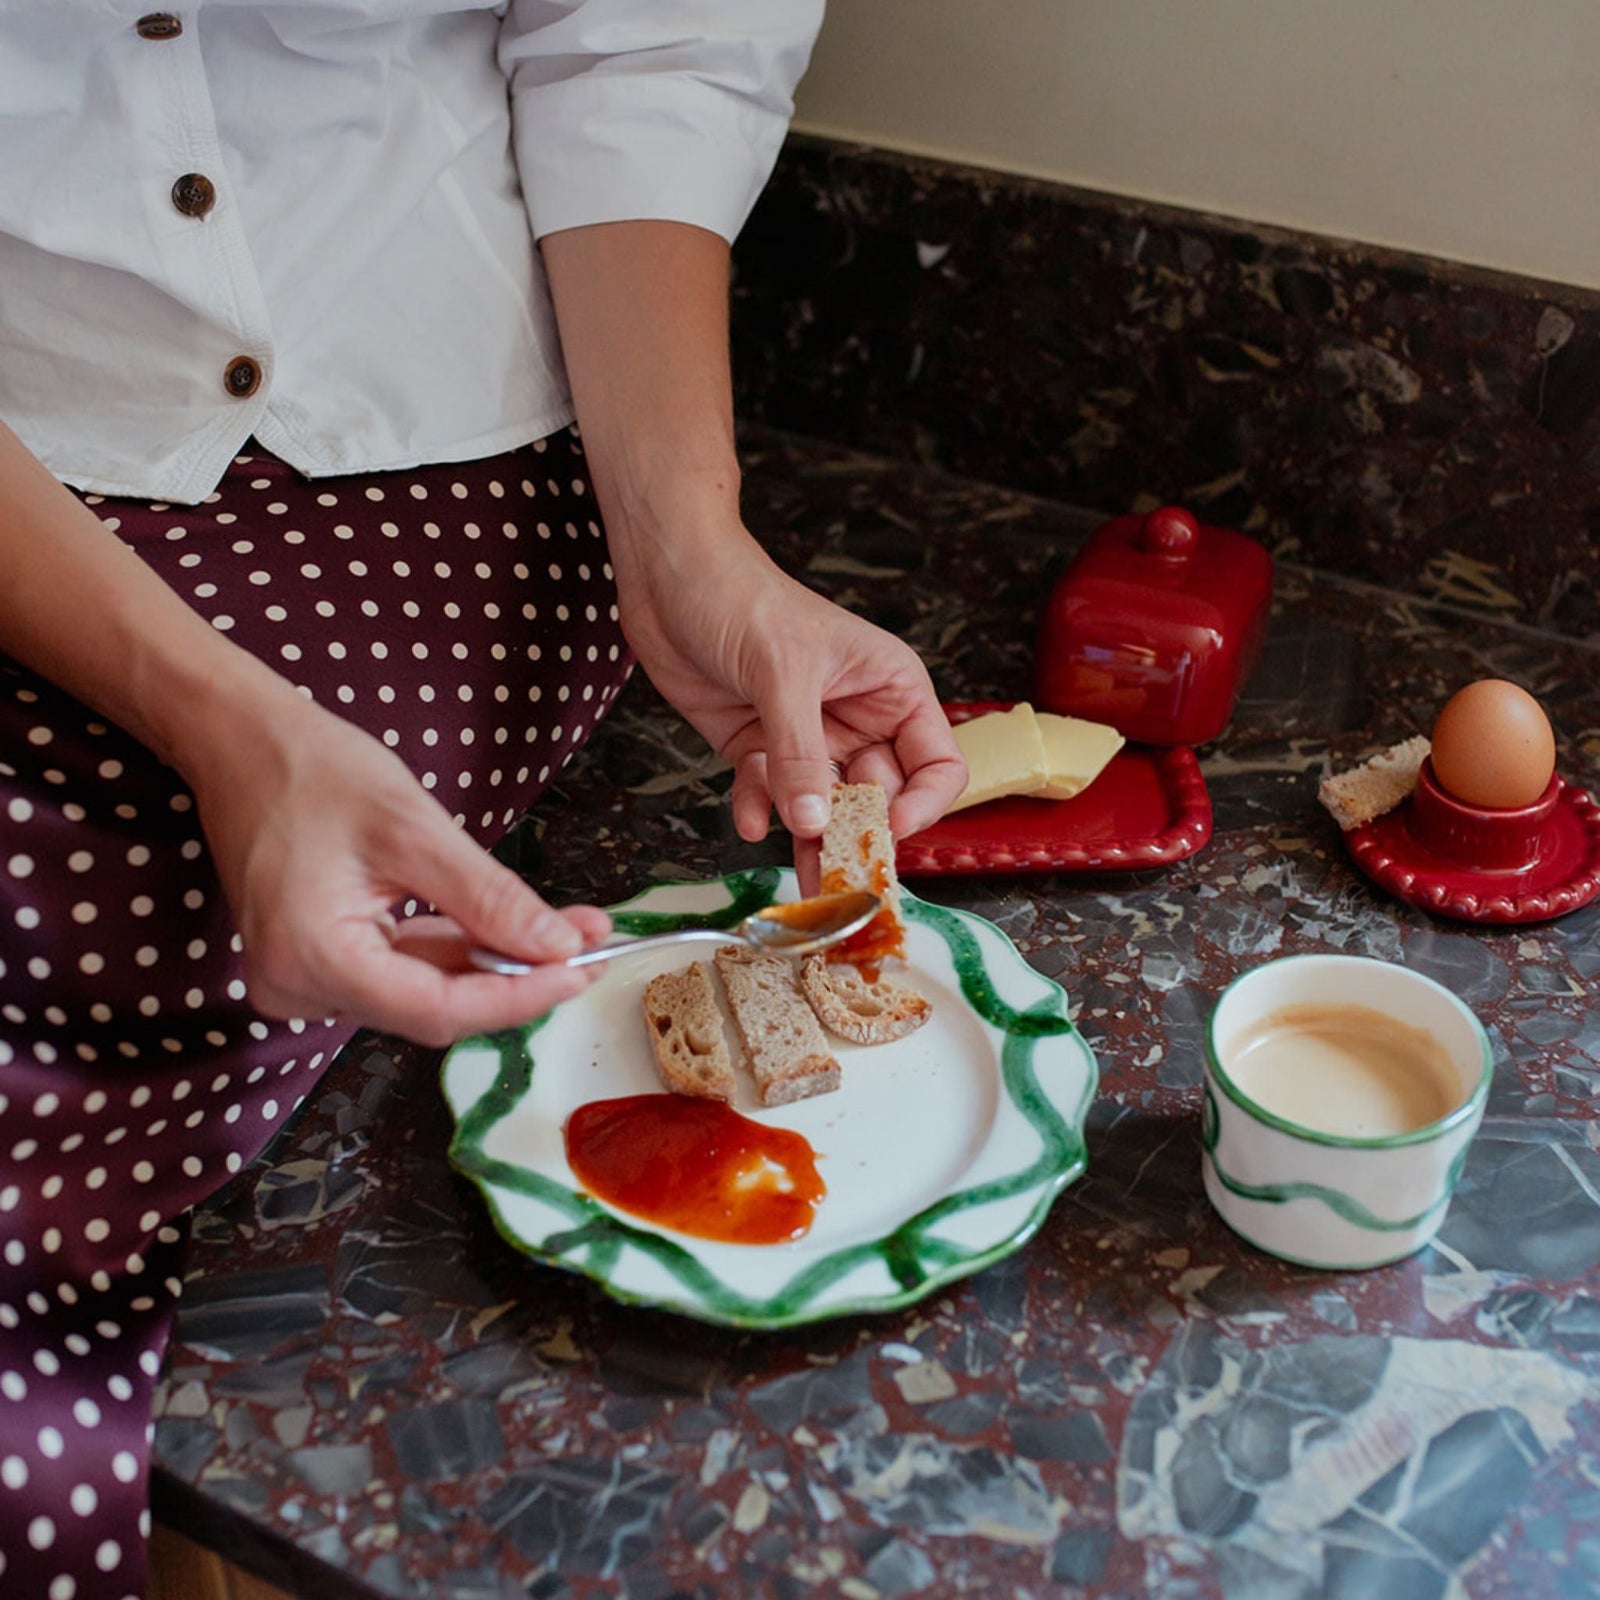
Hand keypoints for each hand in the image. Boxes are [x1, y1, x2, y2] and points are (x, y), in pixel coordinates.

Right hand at [179, 681, 611, 1046]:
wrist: (240, 741)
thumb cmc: (314, 770)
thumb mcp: (413, 829)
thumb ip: (488, 899)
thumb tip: (558, 948)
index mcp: (312, 960)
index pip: (438, 1009)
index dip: (518, 997)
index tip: (582, 970)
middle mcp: (300, 988)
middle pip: (434, 1007)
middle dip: (518, 975)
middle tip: (588, 939)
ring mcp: (304, 980)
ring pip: (425, 991)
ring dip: (495, 961)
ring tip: (566, 927)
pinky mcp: (317, 961)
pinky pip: (402, 970)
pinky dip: (458, 949)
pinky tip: (506, 926)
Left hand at [614, 514, 966, 850]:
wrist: (667, 575)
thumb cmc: (740, 594)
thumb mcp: (781, 672)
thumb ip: (801, 754)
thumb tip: (816, 824)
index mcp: (891, 687)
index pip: (936, 764)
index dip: (920, 805)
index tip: (886, 829)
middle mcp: (858, 718)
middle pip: (879, 797)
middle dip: (859, 836)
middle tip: (840, 878)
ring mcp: (808, 737)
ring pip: (824, 809)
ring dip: (811, 843)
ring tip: (803, 885)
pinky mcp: (760, 749)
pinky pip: (772, 798)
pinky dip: (760, 812)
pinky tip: (750, 817)